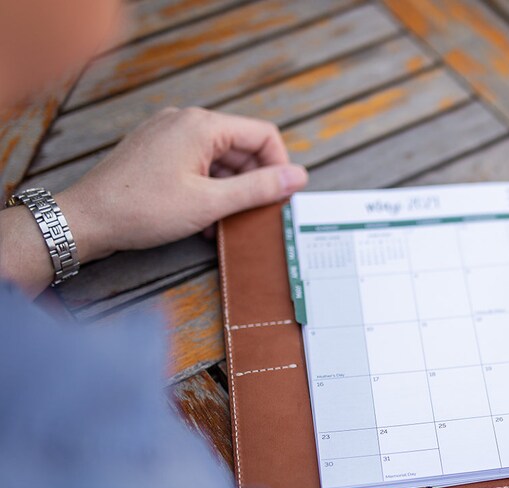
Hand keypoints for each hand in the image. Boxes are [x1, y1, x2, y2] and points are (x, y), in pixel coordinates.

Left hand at [59, 107, 308, 261]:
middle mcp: (186, 121)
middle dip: (253, 182)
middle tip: (254, 217)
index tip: (280, 200)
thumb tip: (299, 177)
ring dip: (230, 191)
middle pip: (242, 147)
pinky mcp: (157, 151)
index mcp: (202, 125)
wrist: (85, 219)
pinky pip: (198, 164)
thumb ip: (258, 188)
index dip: (279, 168)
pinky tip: (203, 219)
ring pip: (220, 159)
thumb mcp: (210, 203)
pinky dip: (209, 189)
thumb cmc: (142, 209)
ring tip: (223, 223)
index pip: (263, 135)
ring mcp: (169, 134)